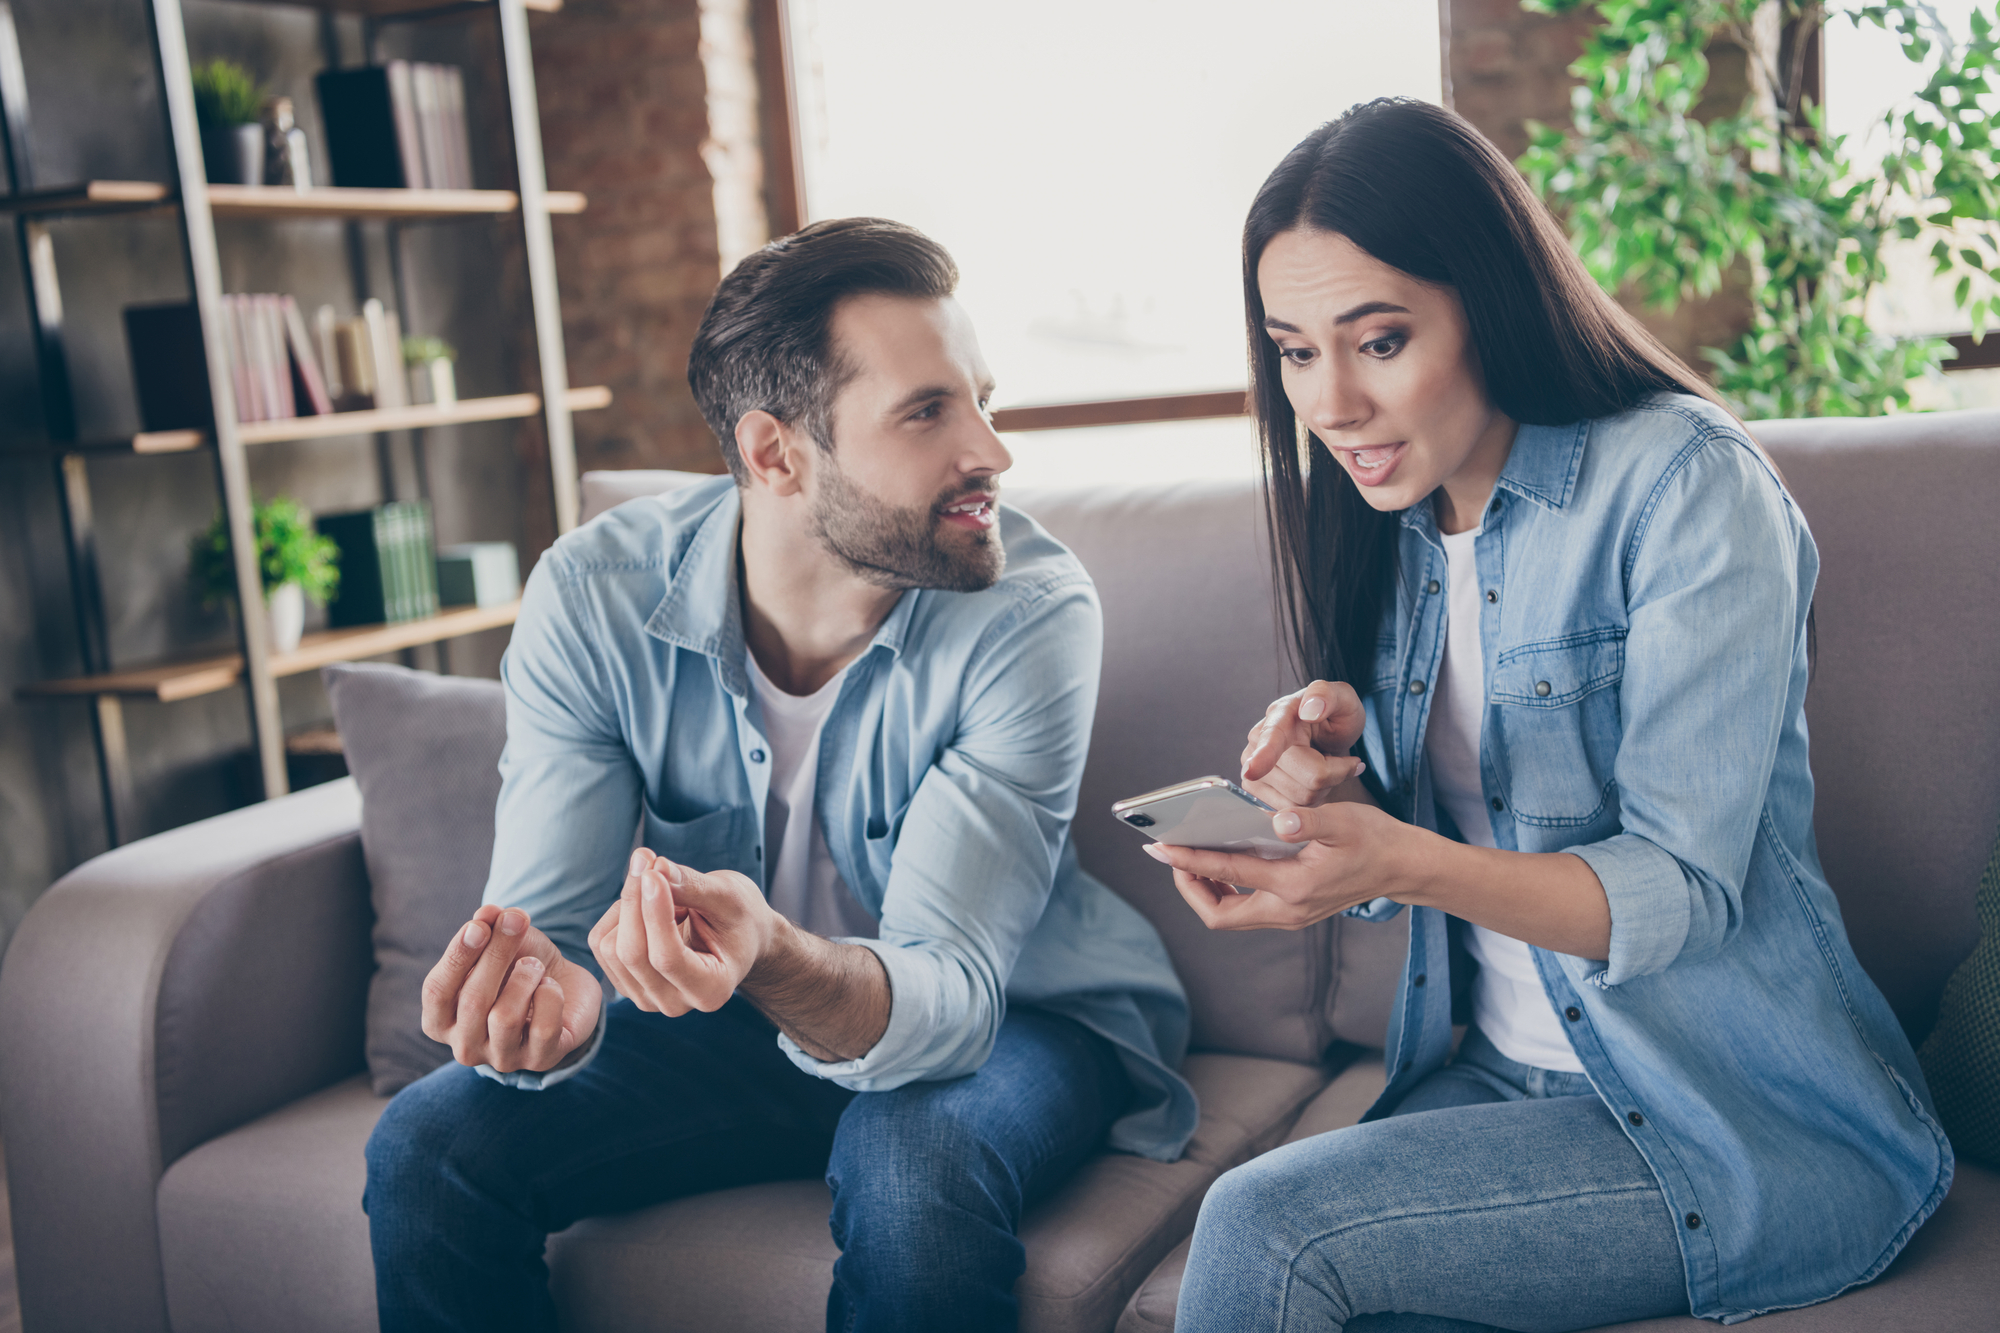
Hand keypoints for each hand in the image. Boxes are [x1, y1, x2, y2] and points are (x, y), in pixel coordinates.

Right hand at [421, 904, 602, 1072]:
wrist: (565, 989)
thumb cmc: (519, 966)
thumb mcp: (502, 941)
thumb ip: (490, 926)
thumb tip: (488, 913)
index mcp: (441, 1020)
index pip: (436, 991)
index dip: (457, 955)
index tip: (480, 925)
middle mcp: (465, 1047)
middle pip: (473, 1000)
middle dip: (497, 954)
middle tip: (518, 922)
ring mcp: (502, 1059)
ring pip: (504, 1017)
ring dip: (525, 977)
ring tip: (534, 965)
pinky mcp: (541, 1060)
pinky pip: (543, 1027)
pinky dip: (550, 996)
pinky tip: (551, 986)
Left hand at [587, 848, 781, 1014]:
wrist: (739, 936)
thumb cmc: (740, 917)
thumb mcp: (728, 897)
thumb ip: (693, 886)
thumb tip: (654, 868)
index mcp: (711, 989)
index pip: (666, 957)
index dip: (654, 911)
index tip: (655, 868)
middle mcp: (675, 1003)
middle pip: (631, 953)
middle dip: (635, 899)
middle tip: (649, 858)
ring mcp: (646, 997)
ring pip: (610, 947)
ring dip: (629, 904)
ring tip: (664, 892)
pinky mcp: (625, 983)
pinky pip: (600, 942)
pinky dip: (619, 913)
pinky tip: (648, 907)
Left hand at [1145, 800, 1418, 931]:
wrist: (1403, 867)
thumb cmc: (1374, 839)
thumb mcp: (1345, 822)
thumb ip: (1309, 821)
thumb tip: (1278, 821)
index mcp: (1296, 886)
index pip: (1230, 874)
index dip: (1191, 860)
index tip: (1161, 847)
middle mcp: (1288, 909)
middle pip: (1220, 915)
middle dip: (1190, 887)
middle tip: (1174, 854)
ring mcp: (1290, 915)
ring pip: (1231, 915)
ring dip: (1206, 889)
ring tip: (1191, 855)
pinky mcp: (1293, 911)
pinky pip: (1246, 908)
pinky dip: (1227, 887)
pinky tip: (1222, 859)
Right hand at [1239, 680, 1368, 809]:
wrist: (1325, 736)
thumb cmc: (1334, 717)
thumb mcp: (1344, 699)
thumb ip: (1328, 695)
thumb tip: (1309, 710)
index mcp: (1279, 715)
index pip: (1272, 738)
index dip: (1264, 756)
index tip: (1253, 770)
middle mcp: (1257, 741)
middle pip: (1306, 779)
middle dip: (1334, 775)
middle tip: (1341, 760)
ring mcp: (1251, 767)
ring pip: (1299, 800)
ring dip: (1321, 790)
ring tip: (1324, 768)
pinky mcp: (1254, 790)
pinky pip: (1290, 811)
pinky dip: (1308, 802)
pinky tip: (1310, 782)